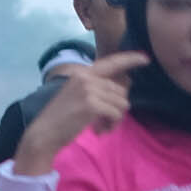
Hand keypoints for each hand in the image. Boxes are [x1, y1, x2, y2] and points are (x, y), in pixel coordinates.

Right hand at [11, 56, 135, 175]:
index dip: (130, 59)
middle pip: (120, 91)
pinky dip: (112, 125)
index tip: (145, 58)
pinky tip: (98, 131)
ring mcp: (89, 89)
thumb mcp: (77, 96)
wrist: (44, 132)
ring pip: (122, 103)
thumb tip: (123, 96)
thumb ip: (97, 90)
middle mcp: (86, 77)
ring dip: (115, 120)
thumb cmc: (61, 118)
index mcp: (83, 73)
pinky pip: (116, 114)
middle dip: (117, 109)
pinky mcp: (91, 104)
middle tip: (104, 123)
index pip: (111, 62)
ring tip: (101, 128)